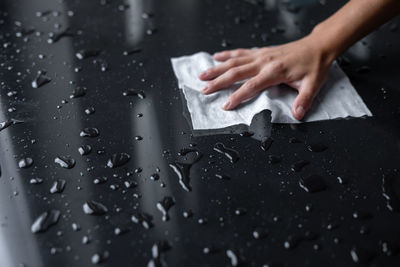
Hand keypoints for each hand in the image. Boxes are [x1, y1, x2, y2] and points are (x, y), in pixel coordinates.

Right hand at [198, 35, 334, 119]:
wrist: (318, 46)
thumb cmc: (314, 65)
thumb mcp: (313, 84)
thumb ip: (304, 100)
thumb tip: (298, 114)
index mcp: (275, 71)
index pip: (251, 85)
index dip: (238, 96)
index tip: (226, 105)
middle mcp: (264, 61)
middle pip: (236, 72)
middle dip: (219, 82)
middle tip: (205, 90)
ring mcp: (261, 55)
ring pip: (234, 61)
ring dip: (217, 68)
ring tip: (203, 75)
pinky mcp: (261, 52)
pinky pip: (240, 52)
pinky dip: (227, 54)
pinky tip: (216, 56)